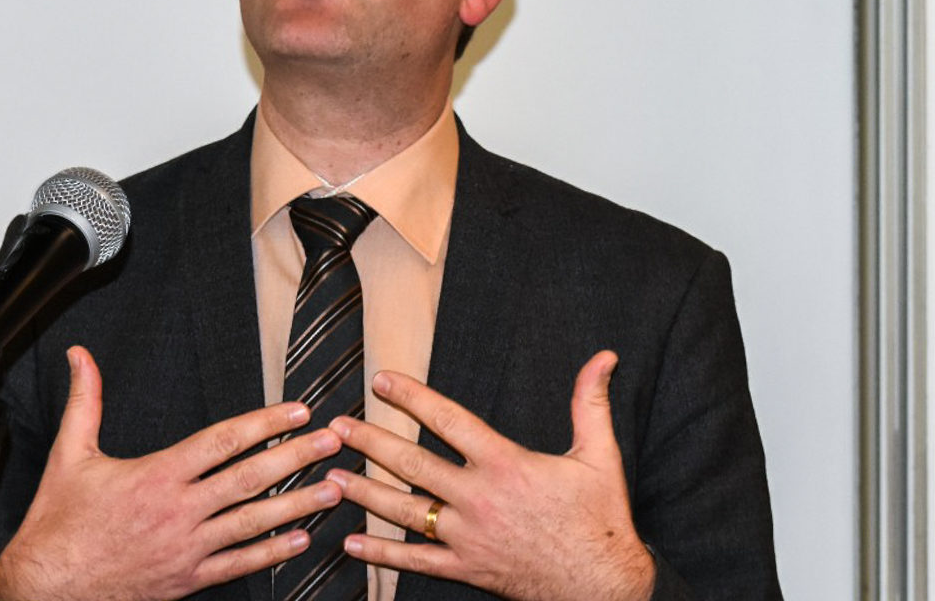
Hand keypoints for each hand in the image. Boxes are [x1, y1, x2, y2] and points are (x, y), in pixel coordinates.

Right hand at [0, 346, 344, 600]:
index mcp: (155, 476)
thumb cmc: (57, 525)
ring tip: (334, 488)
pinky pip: (239, 565)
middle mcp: (178, 512)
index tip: (297, 411)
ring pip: (253, 523)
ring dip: (298, 504)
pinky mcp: (188, 580)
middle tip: (334, 441)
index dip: (265, 424)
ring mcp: (187, 549)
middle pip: (249, 479)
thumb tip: (80, 356)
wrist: (46, 590)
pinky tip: (301, 540)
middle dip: (296, 457)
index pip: (222, 441)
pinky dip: (272, 553)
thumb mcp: (68, 455)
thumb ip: (85, 401)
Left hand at [326, 351, 654, 600]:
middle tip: (337, 427)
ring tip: (330, 476)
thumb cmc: (600, 520)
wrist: (604, 586)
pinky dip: (381, 553)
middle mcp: (478, 499)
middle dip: (370, 442)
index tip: (381, 381)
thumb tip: (604, 357)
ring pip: (404, 511)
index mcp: (505, 465)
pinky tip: (352, 542)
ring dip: (364, 492)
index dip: (412, 397)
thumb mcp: (600, 456)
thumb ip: (591, 403)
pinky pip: (415, 561)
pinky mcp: (466, 569)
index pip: (449, 420)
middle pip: (412, 463)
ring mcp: (468, 537)